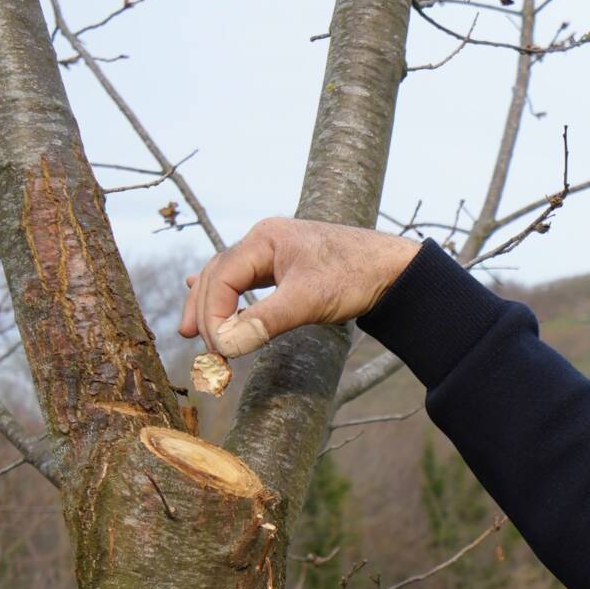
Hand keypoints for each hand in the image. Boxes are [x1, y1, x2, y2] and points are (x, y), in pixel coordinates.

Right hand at [179, 218, 421, 359]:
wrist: (395, 269)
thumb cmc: (356, 277)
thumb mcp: (308, 301)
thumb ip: (264, 322)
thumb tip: (225, 347)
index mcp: (264, 239)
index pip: (221, 278)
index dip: (214, 315)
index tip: (218, 349)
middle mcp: (264, 240)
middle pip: (218, 275)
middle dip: (204, 311)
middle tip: (198, 346)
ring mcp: (275, 250)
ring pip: (229, 277)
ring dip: (211, 304)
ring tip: (193, 331)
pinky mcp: (287, 264)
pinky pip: (247, 279)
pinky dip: (230, 294)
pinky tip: (219, 302)